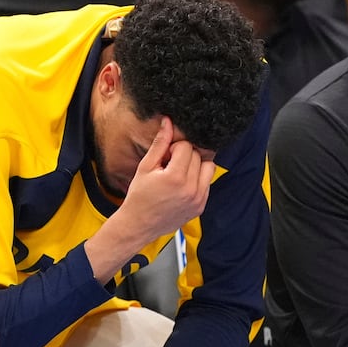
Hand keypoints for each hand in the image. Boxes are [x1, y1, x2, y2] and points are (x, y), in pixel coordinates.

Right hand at [113, 118, 214, 244]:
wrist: (139, 224)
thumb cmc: (139, 196)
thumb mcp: (146, 167)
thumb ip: (160, 143)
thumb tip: (168, 122)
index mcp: (176, 177)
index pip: (186, 147)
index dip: (174, 147)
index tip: (165, 156)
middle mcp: (191, 189)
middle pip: (198, 155)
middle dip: (185, 155)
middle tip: (170, 164)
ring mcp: (198, 199)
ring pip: (209, 167)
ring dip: (196, 165)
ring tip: (179, 172)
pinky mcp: (201, 206)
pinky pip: (207, 183)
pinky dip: (198, 179)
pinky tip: (182, 185)